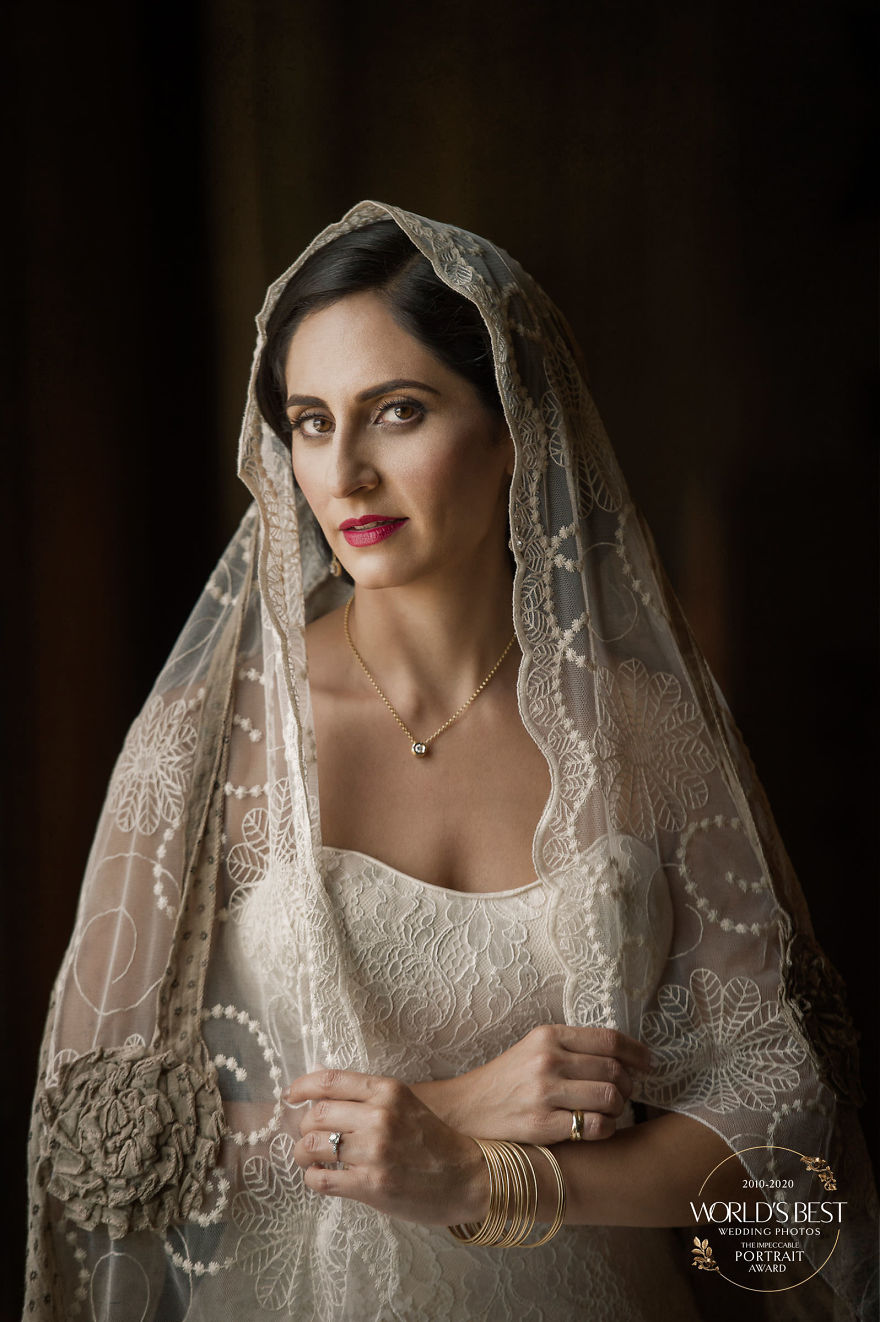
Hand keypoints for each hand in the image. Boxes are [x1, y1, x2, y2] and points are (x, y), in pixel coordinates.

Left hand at [286, 1068, 488, 1226]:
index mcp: (387, 1091)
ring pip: (312, 1146)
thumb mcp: (404, 1103)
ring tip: (309, 1158)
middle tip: (306, 1135)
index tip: (290, 1095)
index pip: (330, 1081)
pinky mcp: (371, 1185)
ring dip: (302, 1154)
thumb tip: (318, 1079)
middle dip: (302, 1126)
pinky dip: (312, 1178)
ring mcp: (374, 1152)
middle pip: (315, 1114)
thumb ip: (365, 1094)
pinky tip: (319, 1177)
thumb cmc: (432, 1140)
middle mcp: (379, 1117)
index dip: (301, 1087)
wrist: (466, 1178)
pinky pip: (321, 1178)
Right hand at [412, 1025, 650, 1144]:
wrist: (465, 1110)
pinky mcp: (542, 1126)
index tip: (649, 1063)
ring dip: (619, 1108)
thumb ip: (571, 1048)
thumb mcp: (533, 1049)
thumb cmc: (506, 1080)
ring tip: (611, 1111)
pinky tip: (598, 1128)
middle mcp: (547, 1060)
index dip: (636, 1052)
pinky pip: (594, 1126)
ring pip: (610, 1098)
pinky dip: (606, 1128)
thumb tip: (621, 1055)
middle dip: (630, 1084)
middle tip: (627, 1093)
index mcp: (547, 1036)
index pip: (608, 1039)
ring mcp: (544, 1093)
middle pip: (614, 1070)